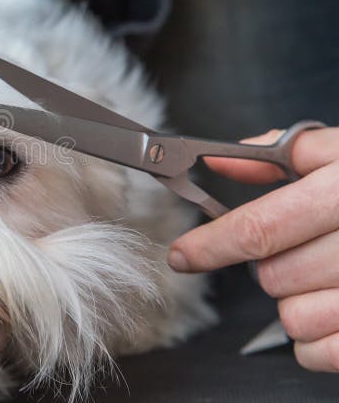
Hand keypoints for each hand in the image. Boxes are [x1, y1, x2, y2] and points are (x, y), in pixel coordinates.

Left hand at [167, 127, 338, 371]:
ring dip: (295, 302)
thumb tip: (221, 161)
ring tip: (327, 278)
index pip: (260, 228)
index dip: (210, 244)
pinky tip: (333, 310)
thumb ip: (285, 154)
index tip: (183, 254)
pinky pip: (320, 353)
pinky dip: (315, 339)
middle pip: (273, 276)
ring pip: (294, 317)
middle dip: (271, 265)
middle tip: (303, 249)